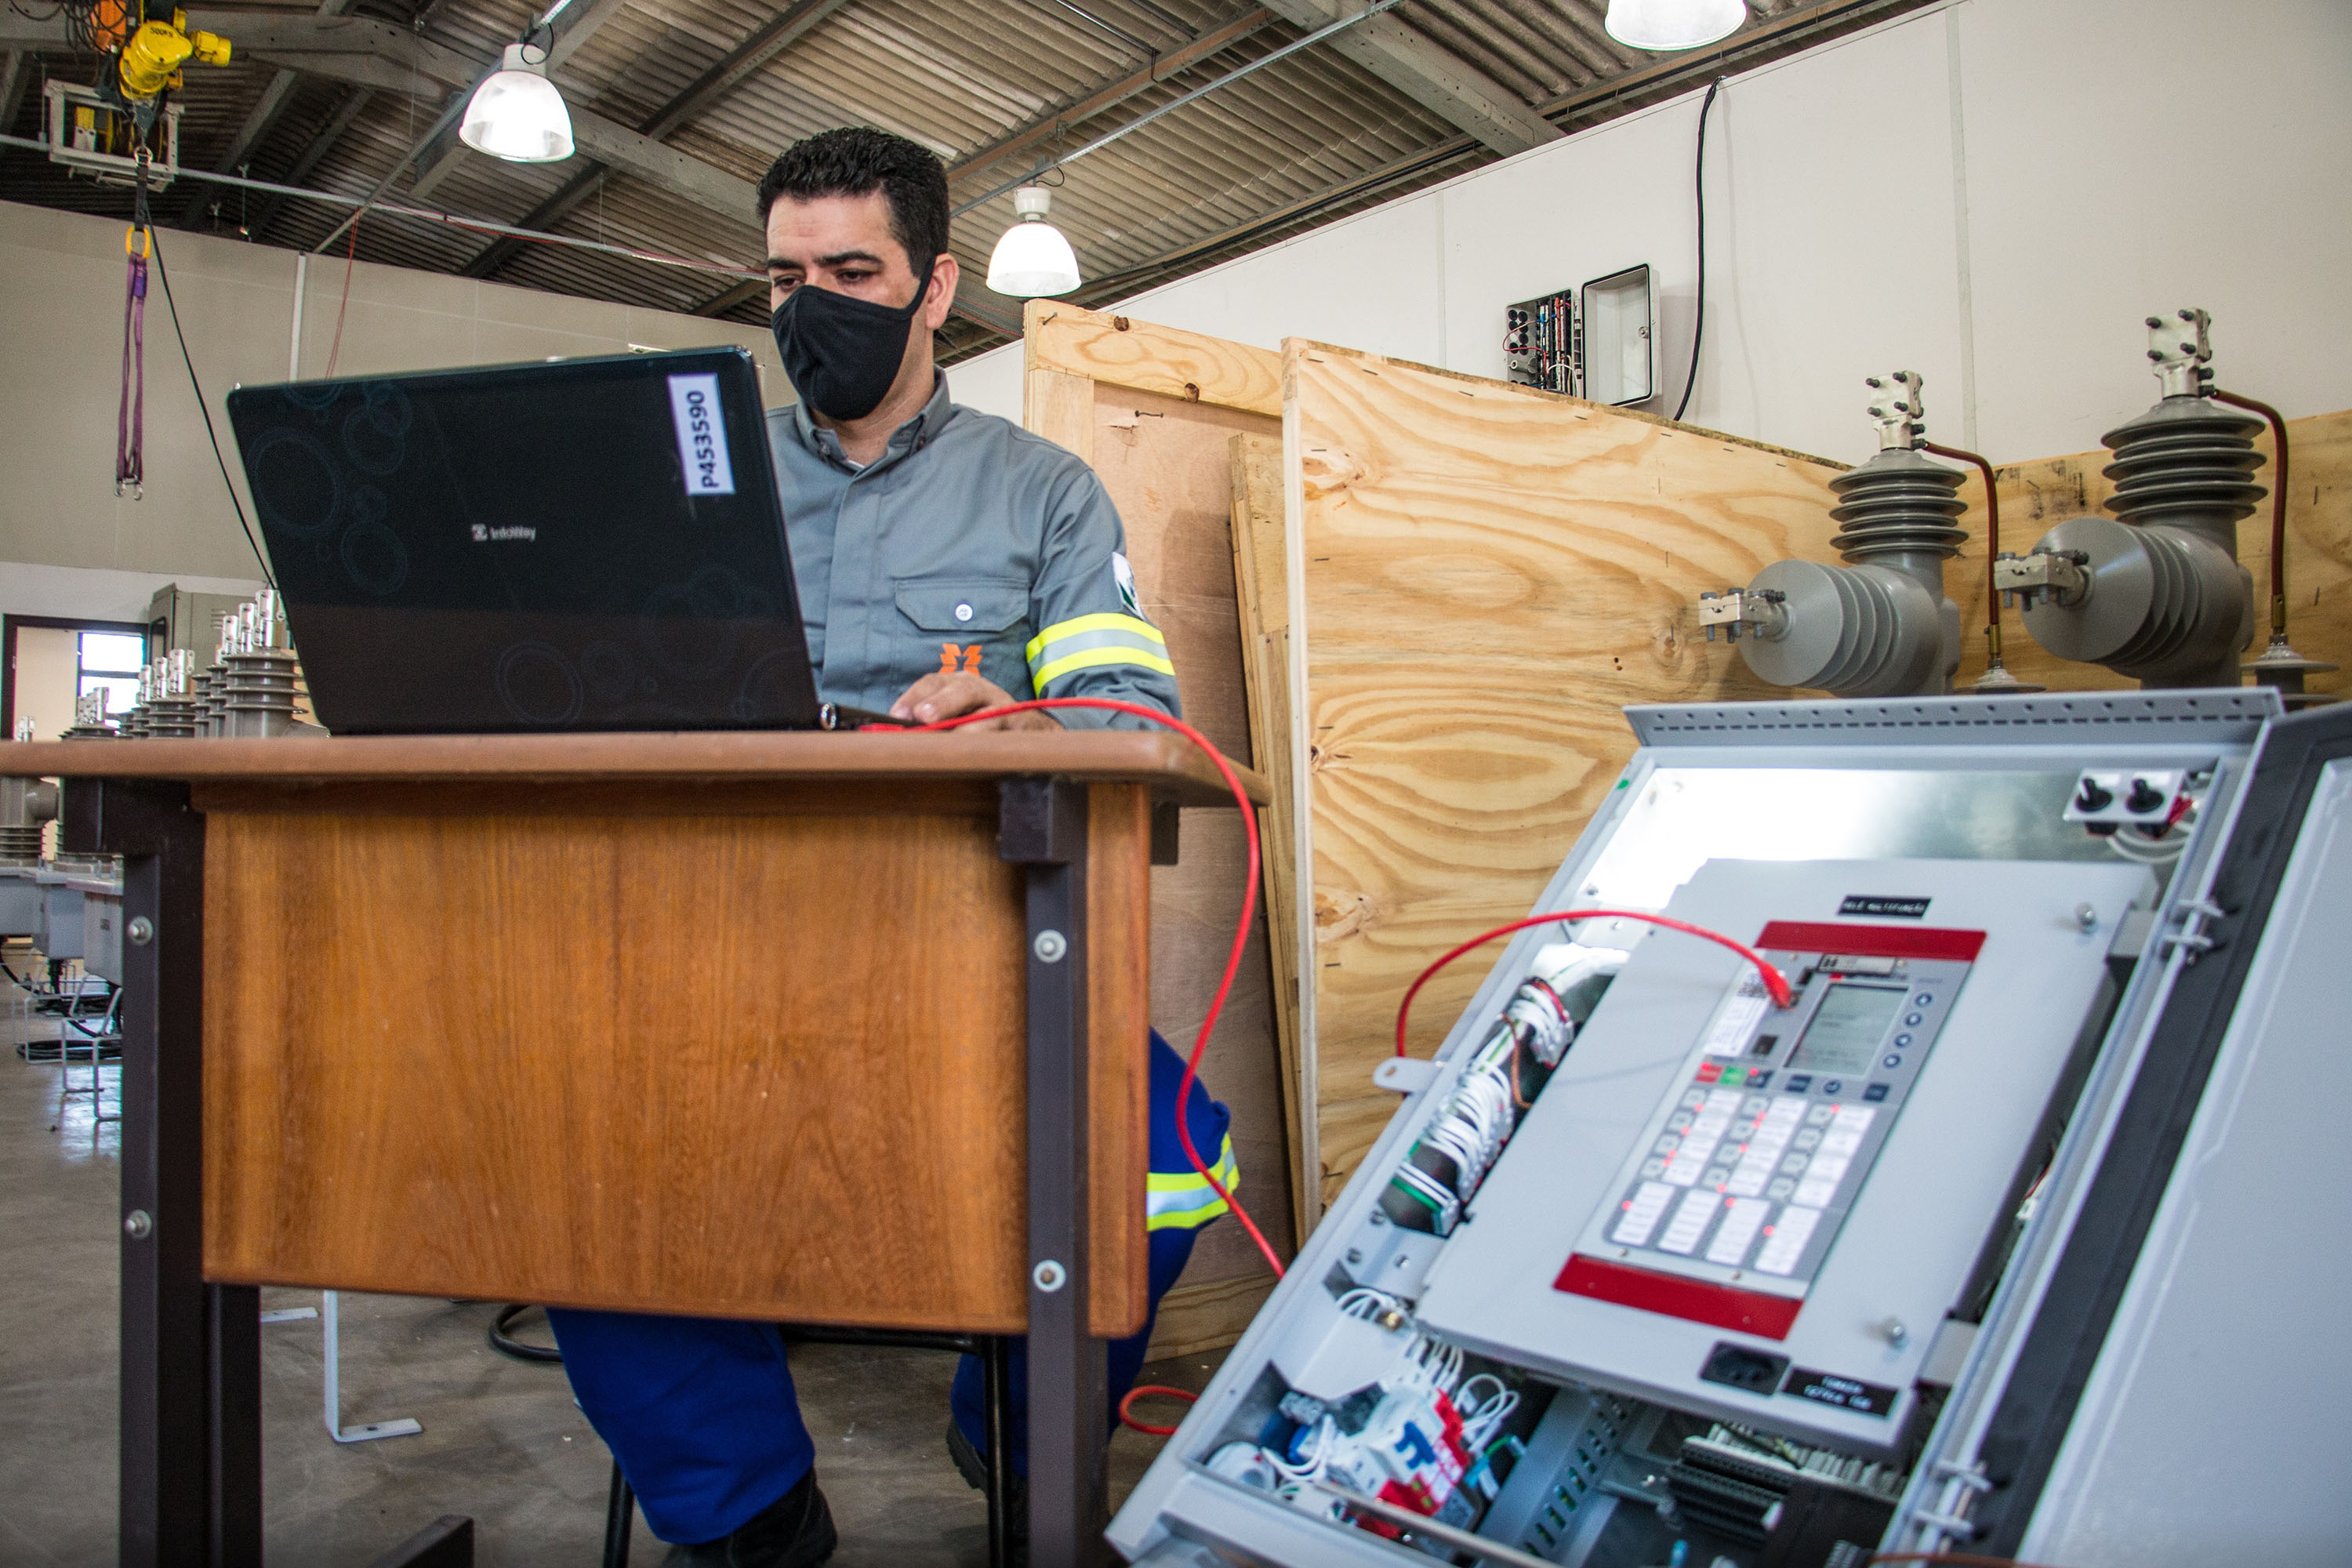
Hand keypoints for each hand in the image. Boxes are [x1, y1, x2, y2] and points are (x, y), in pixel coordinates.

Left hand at [888, 671, 1063, 730]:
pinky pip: (1006, 737)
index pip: (933, 682)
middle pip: (962, 690)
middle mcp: (981, 690)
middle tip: (922, 717)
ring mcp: (1003, 708)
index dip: (914, 696)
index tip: (896, 715)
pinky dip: (992, 746)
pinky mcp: (1019, 729)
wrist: (1028, 730)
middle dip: (941, 703)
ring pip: (987, 715)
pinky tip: (979, 756)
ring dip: (969, 727)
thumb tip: (895, 737)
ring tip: (953, 739)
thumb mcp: (954, 717)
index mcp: (959, 684)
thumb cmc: (980, 724)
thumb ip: (929, 723)